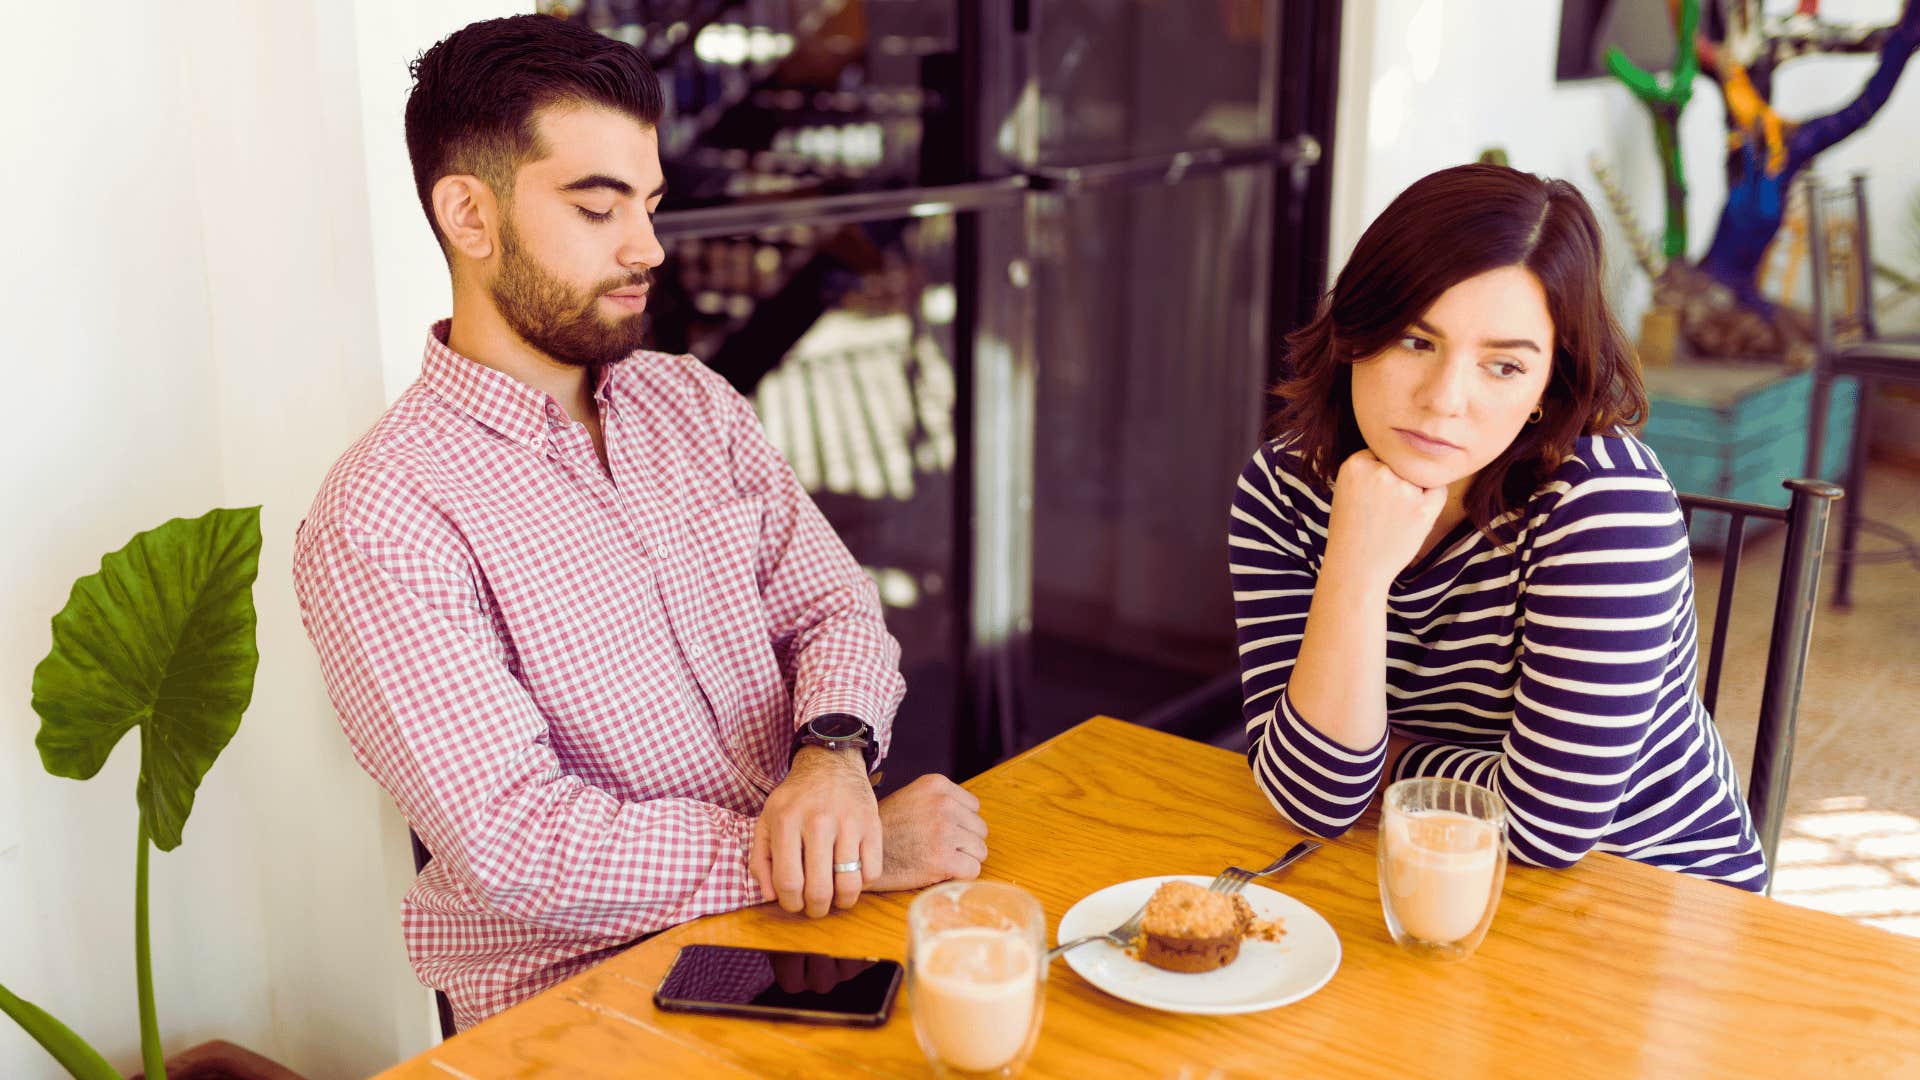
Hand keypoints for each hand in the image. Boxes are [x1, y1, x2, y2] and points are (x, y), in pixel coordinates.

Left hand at [751, 747, 879, 917]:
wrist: (830, 764)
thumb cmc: (795, 799)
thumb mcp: (766, 821)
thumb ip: (760, 860)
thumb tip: (770, 896)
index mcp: (786, 821)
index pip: (788, 882)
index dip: (790, 903)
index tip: (794, 903)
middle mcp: (818, 821)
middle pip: (820, 889)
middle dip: (816, 909)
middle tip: (815, 907)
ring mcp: (849, 823)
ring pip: (849, 885)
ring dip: (841, 902)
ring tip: (835, 898)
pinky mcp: (872, 825)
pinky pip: (872, 872)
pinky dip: (862, 884)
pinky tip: (851, 877)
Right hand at [867, 775, 988, 891]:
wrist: (858, 855)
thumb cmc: (885, 831)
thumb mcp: (912, 798)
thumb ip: (940, 801)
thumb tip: (970, 818)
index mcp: (936, 785)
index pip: (973, 807)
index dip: (960, 824)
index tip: (939, 832)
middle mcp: (943, 804)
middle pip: (979, 829)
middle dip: (964, 842)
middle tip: (938, 849)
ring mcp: (944, 830)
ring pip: (980, 850)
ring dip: (963, 860)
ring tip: (938, 860)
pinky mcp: (943, 858)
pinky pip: (973, 870)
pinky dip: (960, 876)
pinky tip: (939, 872)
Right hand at [1325, 449, 1447, 583]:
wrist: (1355, 568)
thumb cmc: (1352, 530)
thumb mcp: (1348, 489)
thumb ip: (1370, 468)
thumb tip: (1411, 449)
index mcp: (1355, 463)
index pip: (1382, 455)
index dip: (1381, 476)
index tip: (1370, 496)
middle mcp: (1378, 471)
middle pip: (1402, 464)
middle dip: (1398, 483)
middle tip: (1380, 510)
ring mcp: (1402, 489)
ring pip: (1420, 477)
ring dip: (1414, 493)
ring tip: (1391, 519)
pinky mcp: (1422, 508)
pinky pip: (1438, 492)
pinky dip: (1430, 503)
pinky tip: (1409, 520)